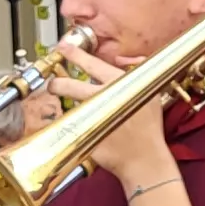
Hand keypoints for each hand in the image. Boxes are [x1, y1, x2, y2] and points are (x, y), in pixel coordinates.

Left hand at [52, 44, 172, 189]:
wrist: (145, 158)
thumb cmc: (149, 127)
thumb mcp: (150, 93)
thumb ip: (136, 72)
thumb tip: (122, 59)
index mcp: (119, 83)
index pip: (92, 64)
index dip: (74, 54)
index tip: (63, 47)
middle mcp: (103, 97)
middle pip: (71, 84)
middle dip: (58, 82)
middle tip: (53, 82)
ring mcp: (92, 116)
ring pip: (68, 103)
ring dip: (64, 100)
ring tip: (60, 99)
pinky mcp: (84, 134)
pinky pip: (70, 123)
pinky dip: (70, 121)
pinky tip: (74, 121)